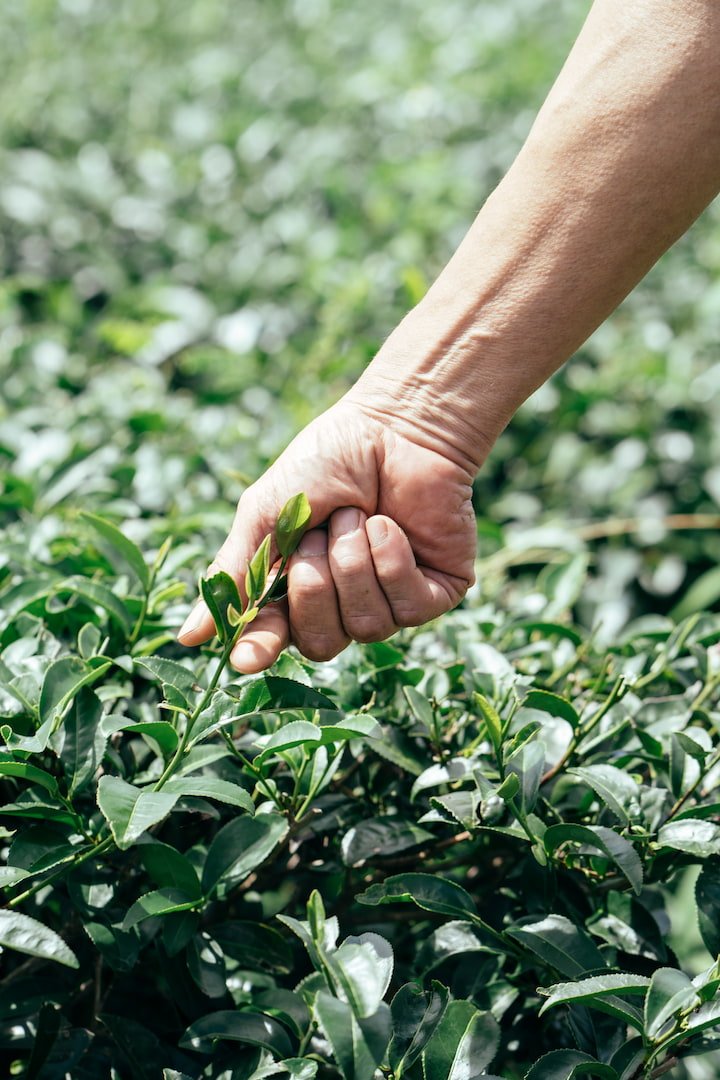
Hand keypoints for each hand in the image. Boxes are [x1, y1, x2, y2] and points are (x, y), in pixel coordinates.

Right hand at [178, 396, 476, 671]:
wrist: (394, 425)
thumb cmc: (329, 461)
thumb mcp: (269, 512)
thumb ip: (235, 572)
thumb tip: (190, 638)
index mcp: (298, 589)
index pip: (276, 638)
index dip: (261, 648)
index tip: (248, 656)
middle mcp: (345, 605)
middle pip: (322, 643)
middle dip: (314, 584)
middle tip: (320, 533)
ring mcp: (393, 603)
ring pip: (366, 626)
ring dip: (353, 562)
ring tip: (359, 517)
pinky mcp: (437, 593)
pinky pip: (408, 607)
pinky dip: (390, 559)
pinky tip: (389, 525)